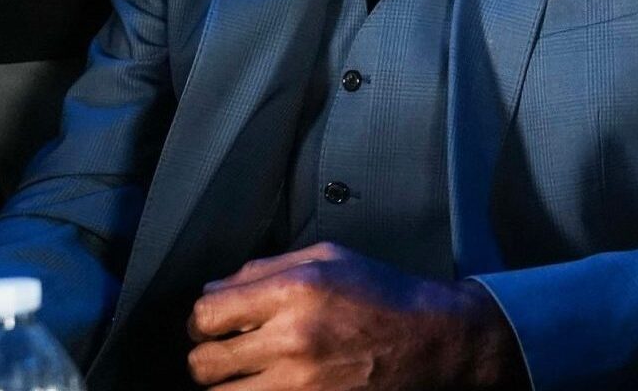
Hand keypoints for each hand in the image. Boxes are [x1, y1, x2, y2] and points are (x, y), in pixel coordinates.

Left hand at [185, 242, 519, 390]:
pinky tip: (273, 385)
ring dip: (230, 387)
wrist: (434, 340)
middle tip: (229, 353)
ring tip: (251, 375)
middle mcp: (293, 338)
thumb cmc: (385, 296)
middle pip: (204, 364)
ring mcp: (301, 383)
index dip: (203, 322)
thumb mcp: (330, 258)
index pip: (205, 315)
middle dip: (211, 358)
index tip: (216, 325)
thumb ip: (266, 268)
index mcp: (294, 291)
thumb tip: (215, 291)